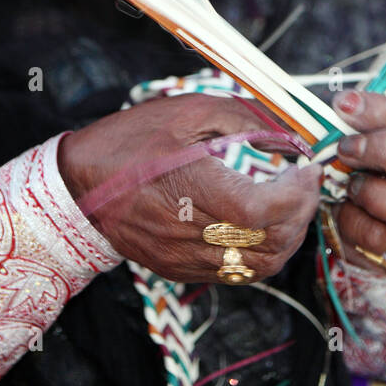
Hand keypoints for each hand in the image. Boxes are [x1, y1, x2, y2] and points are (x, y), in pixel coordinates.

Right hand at [57, 95, 322, 282]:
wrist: (77, 184)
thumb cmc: (129, 141)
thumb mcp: (186, 112)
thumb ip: (242, 118)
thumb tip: (289, 134)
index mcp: (189, 187)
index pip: (262, 210)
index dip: (297, 195)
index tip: (308, 170)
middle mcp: (187, 231)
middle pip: (268, 245)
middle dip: (301, 217)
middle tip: (306, 188)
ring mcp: (182, 256)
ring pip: (256, 268)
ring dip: (286, 241)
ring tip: (290, 209)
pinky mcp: (178, 269)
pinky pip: (233, 273)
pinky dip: (259, 254)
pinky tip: (262, 227)